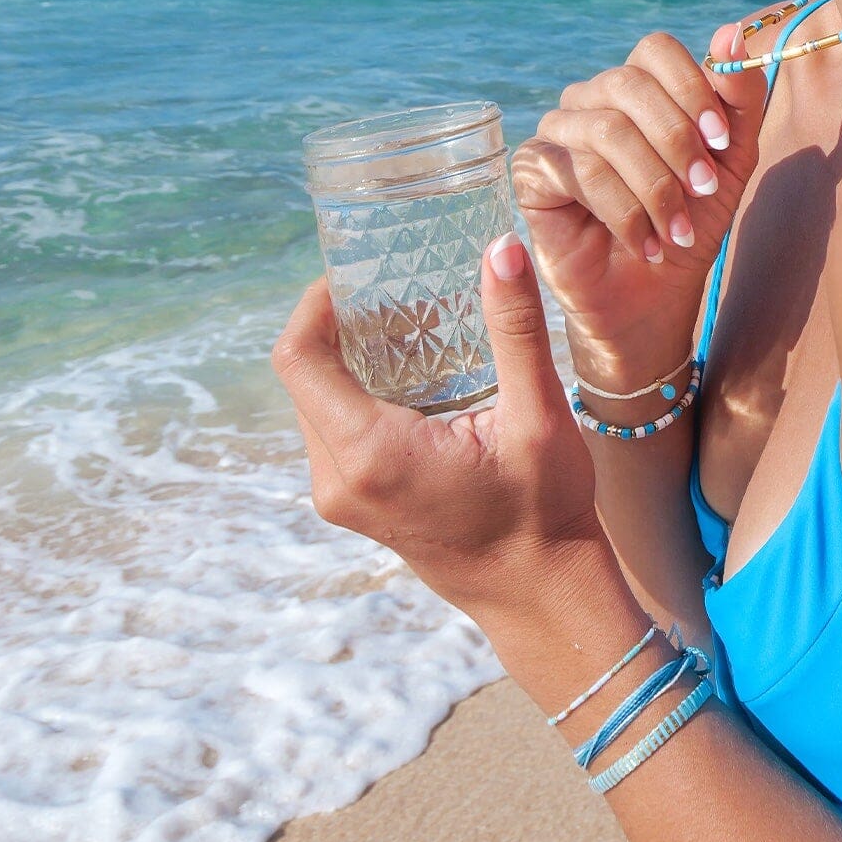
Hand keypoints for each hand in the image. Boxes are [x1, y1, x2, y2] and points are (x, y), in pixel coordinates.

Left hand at [271, 231, 603, 618]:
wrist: (540, 594)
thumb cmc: (543, 509)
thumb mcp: (536, 413)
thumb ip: (514, 328)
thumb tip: (500, 248)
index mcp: (370, 453)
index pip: (298, 358)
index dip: (315, 302)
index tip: (357, 268)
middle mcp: (339, 478)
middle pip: (304, 374)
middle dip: (341, 322)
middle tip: (399, 287)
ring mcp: (341, 495)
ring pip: (316, 400)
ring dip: (350, 355)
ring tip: (413, 323)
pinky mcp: (355, 501)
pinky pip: (334, 427)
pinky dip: (360, 388)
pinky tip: (417, 372)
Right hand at [508, 18, 771, 365]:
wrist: (656, 294)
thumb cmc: (691, 221)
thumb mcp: (731, 160)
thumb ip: (738, 97)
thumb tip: (731, 31)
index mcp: (640, 87)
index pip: (656, 49)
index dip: (691, 88)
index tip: (721, 141)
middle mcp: (593, 98)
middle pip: (629, 84)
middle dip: (676, 142)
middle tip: (703, 190)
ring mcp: (558, 130)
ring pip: (607, 130)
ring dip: (654, 187)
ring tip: (676, 230)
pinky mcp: (533, 170)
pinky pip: (577, 170)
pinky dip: (623, 212)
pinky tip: (645, 242)